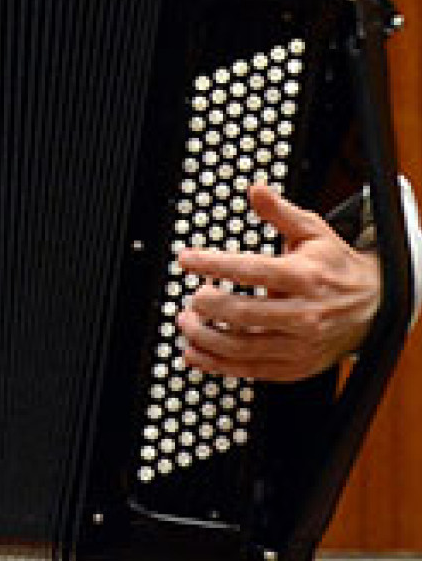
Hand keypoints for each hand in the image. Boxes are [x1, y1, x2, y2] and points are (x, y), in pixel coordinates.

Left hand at [175, 183, 380, 381]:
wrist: (375, 306)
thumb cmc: (335, 266)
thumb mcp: (313, 232)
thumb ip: (280, 212)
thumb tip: (255, 190)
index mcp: (305, 277)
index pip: (253, 271)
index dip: (214, 264)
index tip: (186, 259)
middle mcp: (304, 314)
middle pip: (245, 314)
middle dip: (208, 306)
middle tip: (191, 297)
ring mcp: (301, 345)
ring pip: (244, 348)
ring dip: (205, 337)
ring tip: (186, 322)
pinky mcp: (296, 366)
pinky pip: (251, 370)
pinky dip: (218, 365)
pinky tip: (195, 353)